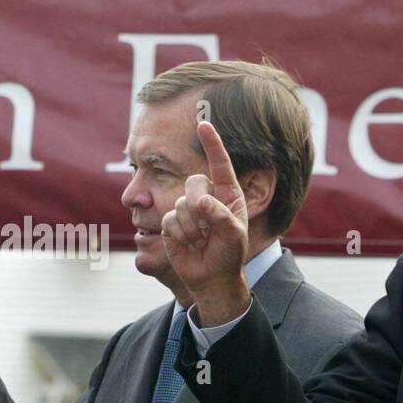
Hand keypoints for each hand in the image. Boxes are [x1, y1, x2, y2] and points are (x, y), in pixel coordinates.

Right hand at [161, 122, 250, 324]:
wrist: (211, 277)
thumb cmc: (229, 254)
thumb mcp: (234, 234)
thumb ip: (219, 215)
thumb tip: (198, 202)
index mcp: (227, 194)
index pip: (220, 164)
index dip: (212, 144)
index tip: (203, 124)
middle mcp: (206, 196)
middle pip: (194, 182)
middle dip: (199, 205)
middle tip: (209, 228)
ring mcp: (186, 209)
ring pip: (179, 204)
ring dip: (192, 228)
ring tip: (201, 241)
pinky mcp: (170, 223)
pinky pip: (169, 221)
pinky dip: (180, 235)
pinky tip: (189, 245)